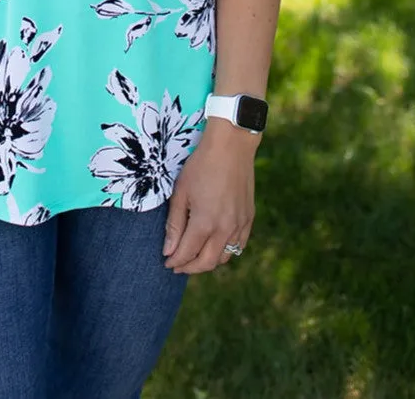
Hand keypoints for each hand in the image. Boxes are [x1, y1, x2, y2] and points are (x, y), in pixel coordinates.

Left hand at [162, 118, 257, 273]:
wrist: (231, 146)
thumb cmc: (201, 165)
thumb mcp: (181, 191)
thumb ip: (175, 223)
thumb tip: (168, 250)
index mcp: (205, 222)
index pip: (187, 253)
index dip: (175, 261)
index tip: (166, 263)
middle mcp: (225, 228)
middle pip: (207, 262)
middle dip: (190, 267)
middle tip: (178, 266)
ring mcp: (240, 224)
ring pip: (225, 257)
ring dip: (208, 262)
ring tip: (194, 258)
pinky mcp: (249, 218)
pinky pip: (238, 245)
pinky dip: (225, 251)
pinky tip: (215, 246)